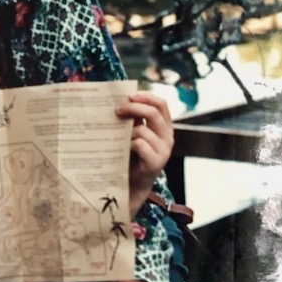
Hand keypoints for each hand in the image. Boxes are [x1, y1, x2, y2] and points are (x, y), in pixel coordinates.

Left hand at [115, 92, 173, 215]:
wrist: (130, 186)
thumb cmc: (129, 157)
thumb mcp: (132, 135)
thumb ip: (131, 119)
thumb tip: (119, 100)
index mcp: (164, 127)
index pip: (162, 104)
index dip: (146, 96)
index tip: (129, 95)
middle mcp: (167, 138)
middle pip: (154, 112)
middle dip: (133, 108)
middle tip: (116, 110)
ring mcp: (164, 151)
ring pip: (143, 129)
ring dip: (126, 129)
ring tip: (114, 133)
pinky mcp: (156, 163)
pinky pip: (140, 144)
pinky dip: (128, 143)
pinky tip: (121, 148)